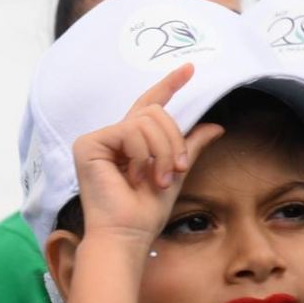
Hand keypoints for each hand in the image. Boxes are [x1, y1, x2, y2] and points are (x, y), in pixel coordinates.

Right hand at [72, 64, 223, 247]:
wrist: (127, 233)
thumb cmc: (145, 212)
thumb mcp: (176, 172)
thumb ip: (190, 146)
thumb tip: (215, 125)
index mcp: (130, 142)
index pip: (150, 106)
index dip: (169, 85)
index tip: (189, 68)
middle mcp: (112, 137)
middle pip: (154, 113)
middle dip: (173, 141)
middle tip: (175, 170)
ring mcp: (98, 140)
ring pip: (145, 120)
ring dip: (162, 151)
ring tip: (157, 178)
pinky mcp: (88, 144)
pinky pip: (129, 131)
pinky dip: (142, 155)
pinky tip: (135, 176)